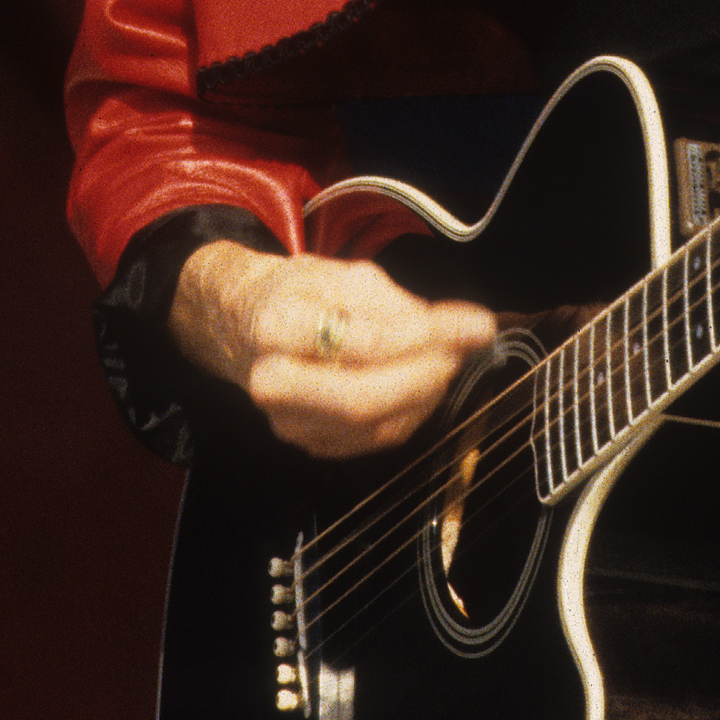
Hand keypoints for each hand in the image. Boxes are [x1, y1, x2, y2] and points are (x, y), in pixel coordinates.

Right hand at [172, 242, 499, 456]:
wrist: (243, 324)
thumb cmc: (298, 293)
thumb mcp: (344, 275)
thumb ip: (401, 305)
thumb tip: (458, 330)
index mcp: (277, 327)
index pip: (364, 342)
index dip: (428, 336)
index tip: (477, 324)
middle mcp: (274, 384)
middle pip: (365, 400)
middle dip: (429, 376)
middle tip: (463, 349)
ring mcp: (289, 423)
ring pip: (376, 427)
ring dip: (428, 395)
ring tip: (447, 359)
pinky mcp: (309, 443)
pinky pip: (374, 440)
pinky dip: (411, 412)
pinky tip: (422, 383)